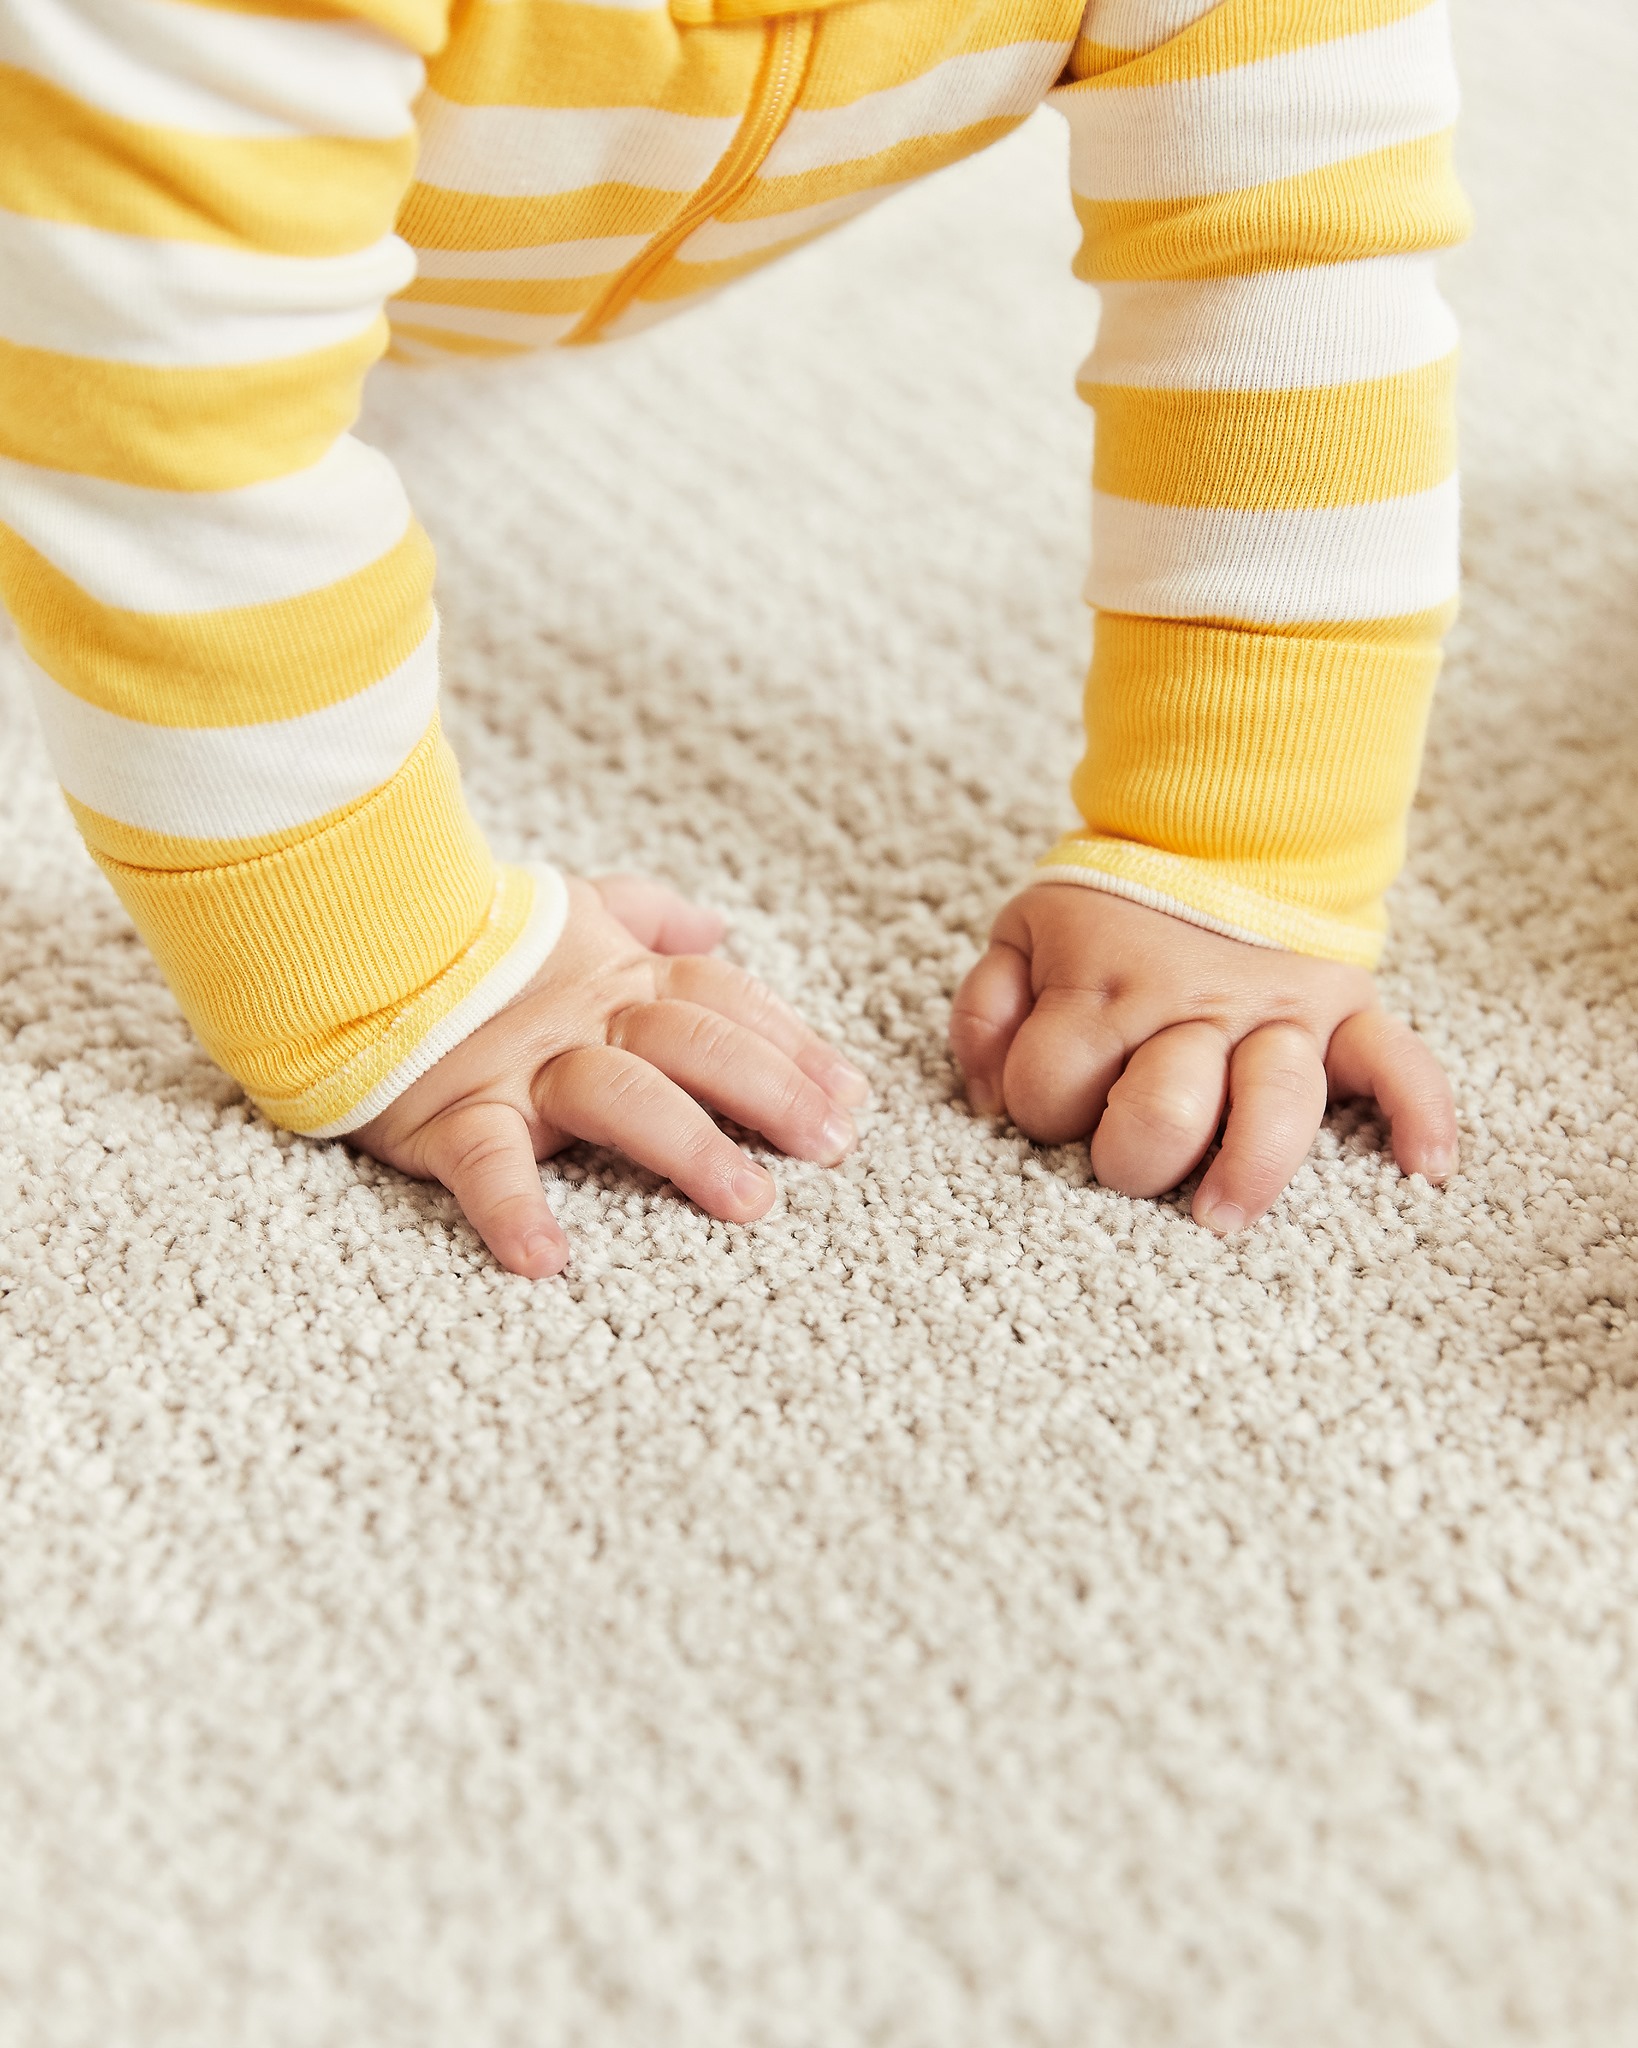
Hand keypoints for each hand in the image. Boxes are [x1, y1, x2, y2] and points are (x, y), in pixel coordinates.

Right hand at [353, 874, 869, 1277]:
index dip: (793, 1046)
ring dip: (688, 1146)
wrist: (344, 937)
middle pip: (696, 1044)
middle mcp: (584, 1018)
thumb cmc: (470, 939)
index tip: (851, 1098)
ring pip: (619, 1095)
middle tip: (831, 1148)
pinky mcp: (450, 1113)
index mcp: (620, 975)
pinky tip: (547, 1261)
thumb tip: (717, 928)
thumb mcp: (570, 910)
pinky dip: (513, 1210)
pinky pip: (485, 1164)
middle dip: (772, 1091)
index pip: (726, 1003)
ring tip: (749, 1204)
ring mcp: (520, 1066)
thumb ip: (646, 917)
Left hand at [949, 883, 1456, 1231]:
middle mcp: (1191, 1008)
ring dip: (1248, 1170)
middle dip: (1130, 1156)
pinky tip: (1425, 1168)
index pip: (1049, 1089)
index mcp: (1101, 988)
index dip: (1037, 1107)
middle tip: (1131, 1160)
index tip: (1055, 1098)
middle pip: (1160, 1116)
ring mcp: (1276, 1012)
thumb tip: (988, 1102)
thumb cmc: (1109, 906)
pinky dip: (1420, 1114)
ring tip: (1221, 1214)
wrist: (1215, 820)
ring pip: (1273, 1107)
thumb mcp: (1022, 934)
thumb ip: (986, 1013)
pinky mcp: (1345, 1010)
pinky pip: (1399, 1062)